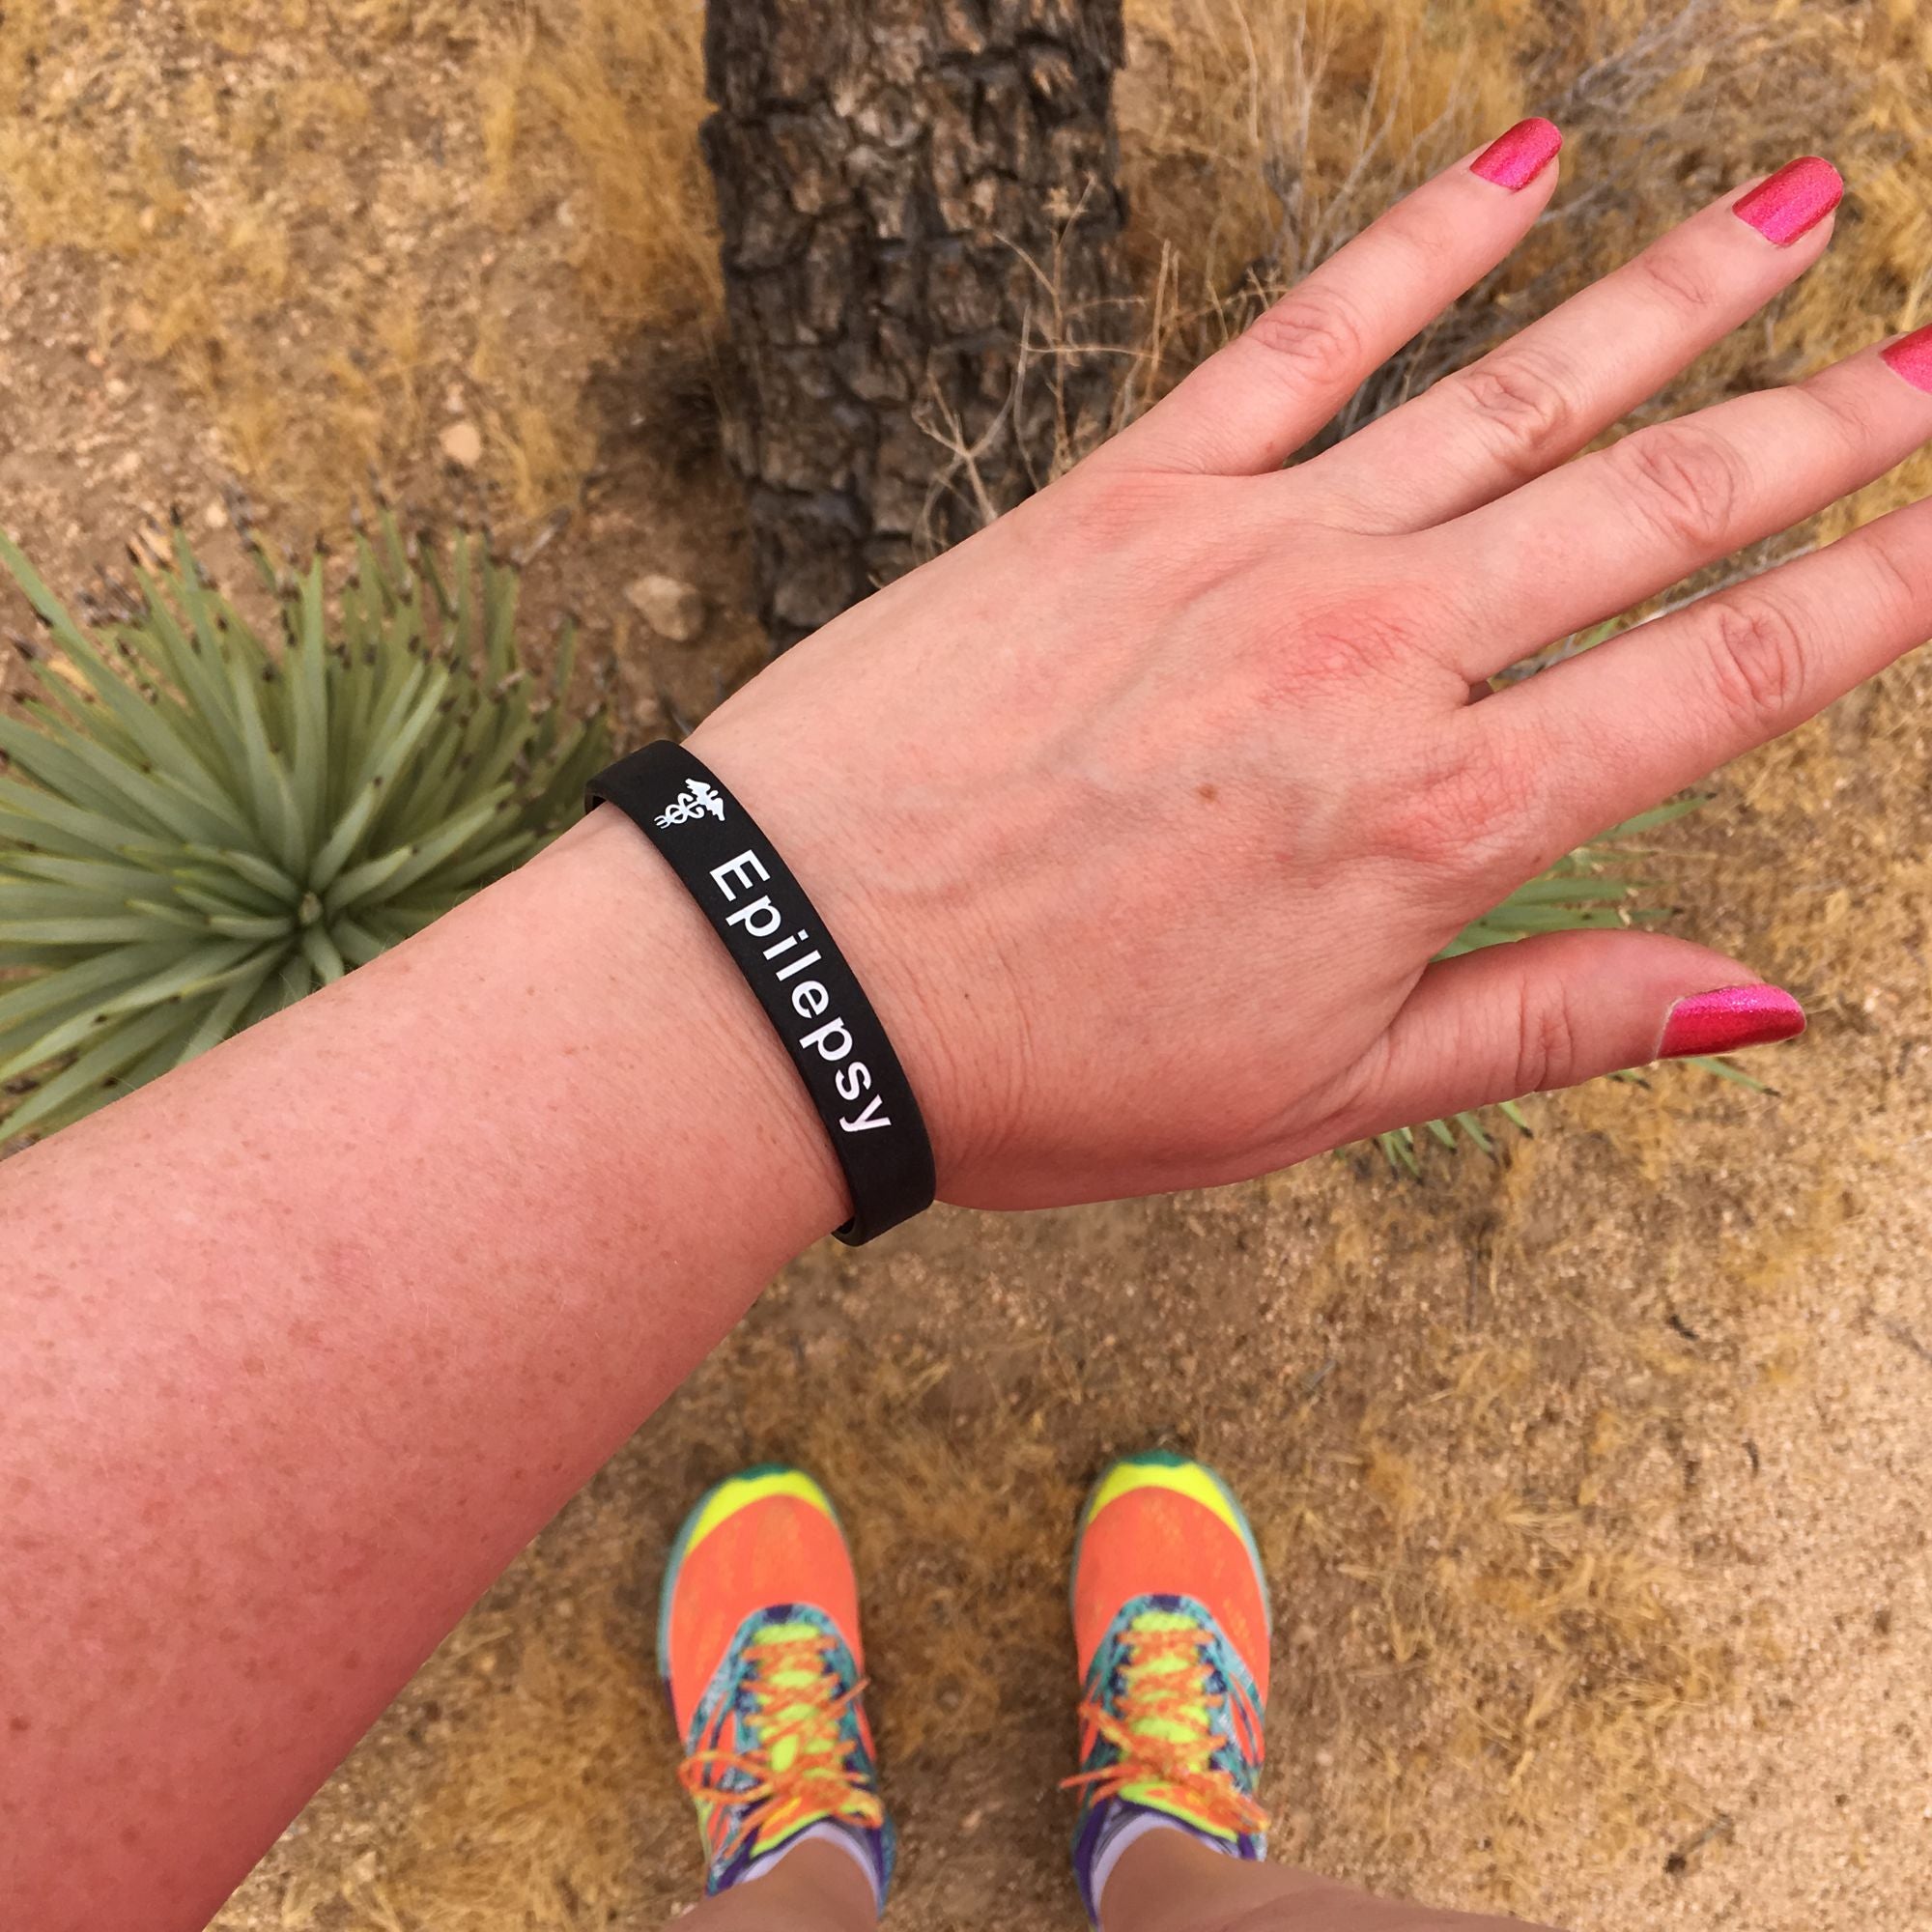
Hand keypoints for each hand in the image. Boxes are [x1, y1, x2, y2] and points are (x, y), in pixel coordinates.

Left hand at [691, 128, 1931, 1210]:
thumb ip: (1547, 1023)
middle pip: (1652, 509)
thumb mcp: (1316, 1096)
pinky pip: (1302, 337)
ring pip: (1510, 396)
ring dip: (1672, 301)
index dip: (1873, 596)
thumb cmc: (1040, 1065)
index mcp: (1436, 826)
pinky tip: (1526, 165)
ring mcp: (1247, 551)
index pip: (1720, 682)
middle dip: (1822, 427)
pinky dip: (1419, 247)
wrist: (792, 975)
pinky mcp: (1122, 490)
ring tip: (1801, 213)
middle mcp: (1372, 658)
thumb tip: (1766, 999)